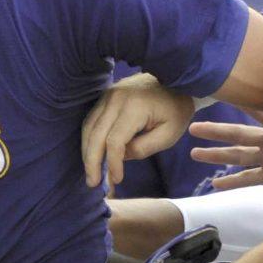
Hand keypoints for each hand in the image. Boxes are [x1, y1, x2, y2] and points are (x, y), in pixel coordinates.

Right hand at [82, 74, 194, 188]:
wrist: (175, 79)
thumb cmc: (175, 109)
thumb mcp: (169, 134)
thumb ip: (144, 148)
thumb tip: (121, 157)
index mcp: (134, 108)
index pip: (115, 140)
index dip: (112, 162)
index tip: (116, 179)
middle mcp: (115, 99)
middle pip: (95, 134)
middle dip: (92, 161)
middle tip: (92, 183)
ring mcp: (108, 95)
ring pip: (89, 127)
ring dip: (87, 151)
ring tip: (91, 172)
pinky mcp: (105, 96)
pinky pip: (91, 119)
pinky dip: (89, 139)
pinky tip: (93, 154)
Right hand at [189, 110, 262, 191]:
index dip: (246, 108)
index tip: (224, 98)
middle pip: (240, 134)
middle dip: (216, 132)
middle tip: (194, 129)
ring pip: (239, 155)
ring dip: (217, 155)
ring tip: (194, 154)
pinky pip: (249, 177)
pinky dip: (233, 181)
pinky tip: (215, 183)